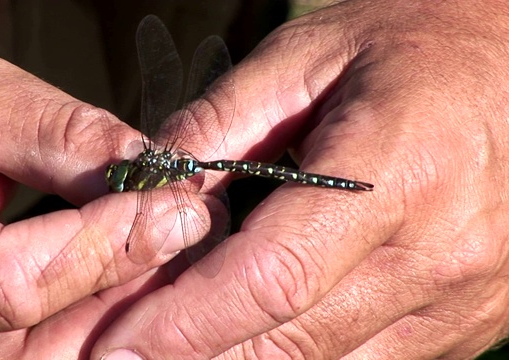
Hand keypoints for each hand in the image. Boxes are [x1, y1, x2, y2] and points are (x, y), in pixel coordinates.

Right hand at [0, 9, 198, 358]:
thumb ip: (52, 135)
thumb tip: (149, 174)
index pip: (9, 284)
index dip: (105, 248)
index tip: (176, 206)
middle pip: (43, 352)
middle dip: (134, 294)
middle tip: (194, 234)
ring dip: (130, 312)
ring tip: (179, 250)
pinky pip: (51, 355)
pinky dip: (106, 319)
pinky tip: (144, 274)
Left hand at [93, 0, 508, 357]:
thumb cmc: (410, 47)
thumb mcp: (305, 57)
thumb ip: (220, 123)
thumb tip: (152, 190)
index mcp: (397, 171)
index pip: (273, 275)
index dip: (184, 324)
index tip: (115, 349)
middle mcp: (440, 252)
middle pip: (292, 339)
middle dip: (194, 357)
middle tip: (119, 355)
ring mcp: (463, 299)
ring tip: (176, 345)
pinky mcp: (465, 321)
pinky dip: (297, 356)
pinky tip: (251, 334)